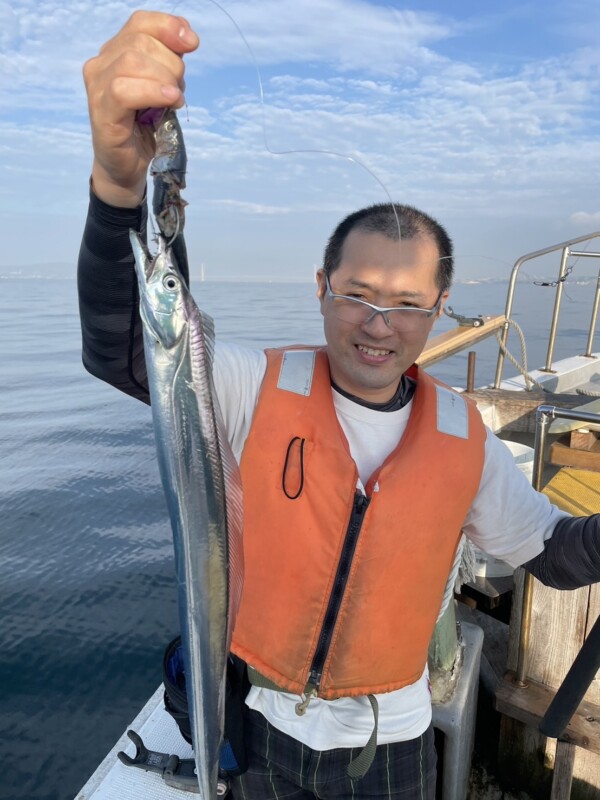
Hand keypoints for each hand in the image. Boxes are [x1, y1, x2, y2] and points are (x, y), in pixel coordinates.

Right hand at [83, 11, 198, 206]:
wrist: (125, 166)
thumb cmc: (143, 126)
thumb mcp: (162, 86)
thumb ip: (169, 60)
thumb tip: (187, 37)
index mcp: (115, 51)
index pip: (140, 22)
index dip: (168, 27)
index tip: (192, 43)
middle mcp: (101, 64)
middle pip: (140, 42)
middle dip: (171, 62)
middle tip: (178, 88)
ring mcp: (98, 88)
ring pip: (131, 62)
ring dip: (164, 78)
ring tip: (174, 100)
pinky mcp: (101, 112)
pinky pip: (123, 91)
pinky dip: (153, 92)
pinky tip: (170, 101)